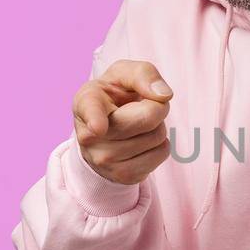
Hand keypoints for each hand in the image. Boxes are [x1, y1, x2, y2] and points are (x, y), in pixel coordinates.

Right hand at [71, 59, 173, 185]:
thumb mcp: (124, 75)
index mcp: (86, 102)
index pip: (91, 111)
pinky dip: (160, 143)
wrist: (104, 129)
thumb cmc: (114, 96)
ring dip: (157, 126)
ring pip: (158, 136)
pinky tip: (141, 141)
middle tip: (141, 106)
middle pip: (148, 117)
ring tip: (137, 125)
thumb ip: (143, 74)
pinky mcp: (123, 176)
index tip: (98, 128)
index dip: (96, 119)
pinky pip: (162, 153)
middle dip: (156, 106)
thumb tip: (163, 96)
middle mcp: (90, 135)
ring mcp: (104, 160)